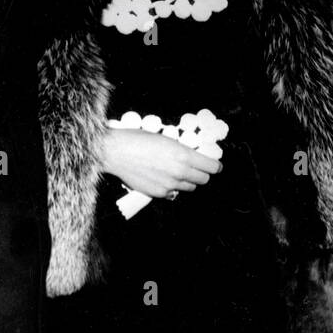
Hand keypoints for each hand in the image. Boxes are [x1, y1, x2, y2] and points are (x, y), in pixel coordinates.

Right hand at [100, 127, 220, 198]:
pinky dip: (173, 187)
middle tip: (198, 169)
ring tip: (179, 173)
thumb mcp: (166, 139)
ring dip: (189, 181)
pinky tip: (165, 178)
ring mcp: (169, 185)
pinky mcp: (159, 193)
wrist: (116, 152)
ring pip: (190, 188)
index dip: (215, 166)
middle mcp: (179, 172)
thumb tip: (193, 157)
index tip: (215, 166)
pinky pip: (174, 193)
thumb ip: (182, 151)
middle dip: (203, 174)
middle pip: (203, 179)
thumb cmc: (139, 140)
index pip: (211, 167)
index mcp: (183, 155)